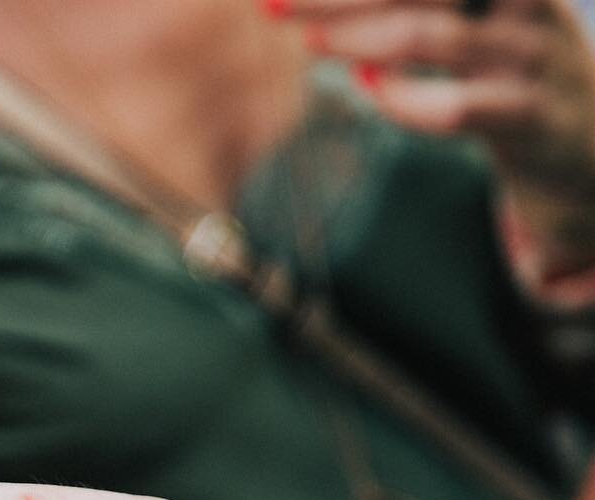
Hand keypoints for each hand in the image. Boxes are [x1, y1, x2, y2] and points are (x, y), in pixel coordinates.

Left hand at [284, 0, 594, 267]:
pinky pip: (457, 108)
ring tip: (307, 42)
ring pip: (432, 36)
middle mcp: (525, 1)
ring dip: (358, 38)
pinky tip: (370, 90)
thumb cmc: (517, 77)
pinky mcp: (530, 118)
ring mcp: (531, 57)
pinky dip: (405, 100)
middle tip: (270, 4)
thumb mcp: (481, 21)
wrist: (594, 150)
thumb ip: (421, 6)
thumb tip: (331, 9)